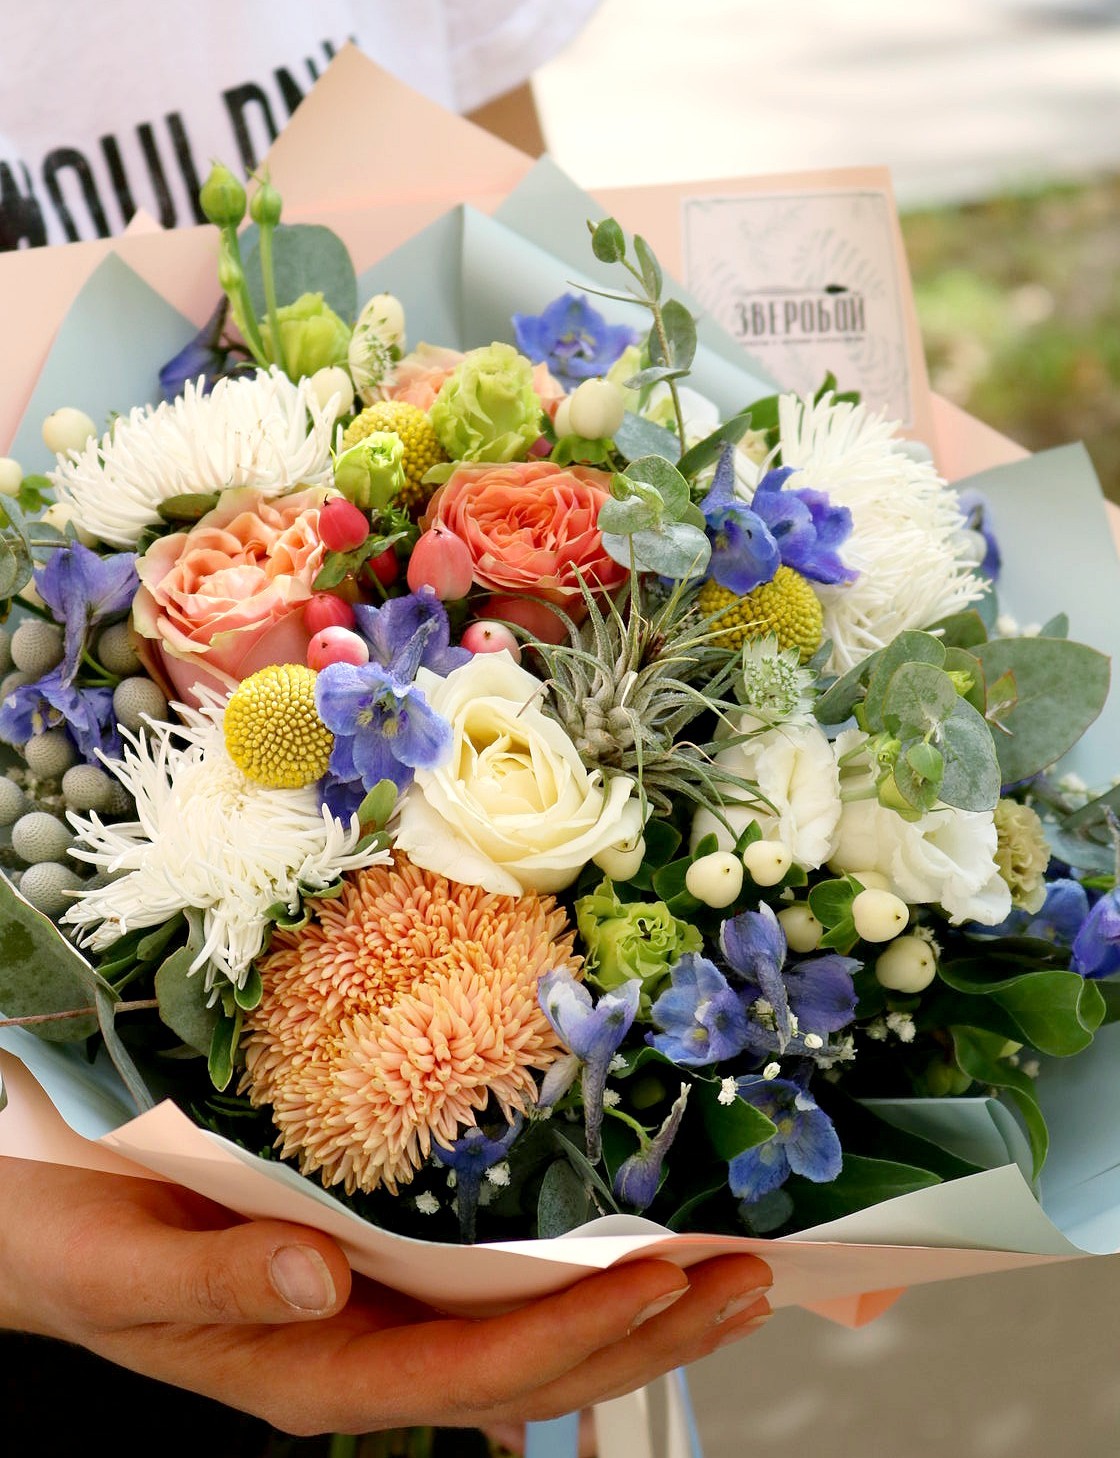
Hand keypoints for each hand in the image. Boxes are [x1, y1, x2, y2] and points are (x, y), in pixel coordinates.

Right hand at [0, 1158, 771, 1437]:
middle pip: (530, 1371)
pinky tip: (622, 1268)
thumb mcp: (126, 1265)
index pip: (473, 1370)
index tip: (663, 1282)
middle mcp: (361, 1361)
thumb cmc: (74, 1248)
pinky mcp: (372, 1284)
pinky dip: (568, 1286)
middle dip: (646, 1334)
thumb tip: (324, 1278)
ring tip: (726, 1279)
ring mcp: (372, 1329)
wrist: (38, 1239)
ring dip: (632, 1317)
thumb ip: (220, 1280)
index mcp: (313, 1374)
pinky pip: (488, 1300)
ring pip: (525, 1343)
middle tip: (749, 1283)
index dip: (574, 1332)